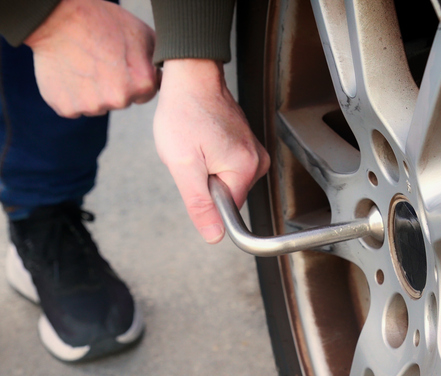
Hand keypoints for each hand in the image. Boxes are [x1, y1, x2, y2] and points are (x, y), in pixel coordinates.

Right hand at [25, 0, 158, 117]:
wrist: (57, 18)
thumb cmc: (102, 21)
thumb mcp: (142, 34)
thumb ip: (156, 61)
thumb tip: (163, 75)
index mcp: (142, 84)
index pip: (145, 93)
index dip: (134, 77)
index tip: (121, 63)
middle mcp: (119, 100)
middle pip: (122, 101)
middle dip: (115, 85)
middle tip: (100, 60)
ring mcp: (92, 107)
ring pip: (98, 105)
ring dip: (93, 91)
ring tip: (84, 63)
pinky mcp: (67, 109)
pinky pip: (75, 107)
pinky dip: (73, 94)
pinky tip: (70, 72)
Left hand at [154, 59, 269, 242]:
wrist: (190, 76)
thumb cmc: (185, 113)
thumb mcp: (183, 165)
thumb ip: (200, 204)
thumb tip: (214, 235)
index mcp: (246, 169)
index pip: (229, 210)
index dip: (206, 199)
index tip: (195, 175)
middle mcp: (257, 161)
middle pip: (227, 194)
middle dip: (204, 182)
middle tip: (191, 156)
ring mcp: (252, 150)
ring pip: (225, 179)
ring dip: (205, 169)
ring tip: (195, 144)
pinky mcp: (245, 143)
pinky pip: (226, 164)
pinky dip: (209, 156)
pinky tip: (200, 138)